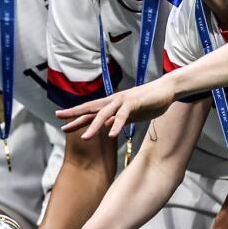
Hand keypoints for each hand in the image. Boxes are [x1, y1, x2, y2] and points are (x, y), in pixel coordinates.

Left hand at [55, 77, 175, 139]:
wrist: (166, 90)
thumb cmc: (149, 102)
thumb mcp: (130, 115)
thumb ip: (117, 120)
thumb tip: (106, 128)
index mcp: (112, 104)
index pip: (90, 110)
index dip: (76, 115)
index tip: (62, 121)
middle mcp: (114, 100)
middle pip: (91, 109)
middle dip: (75, 115)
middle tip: (60, 121)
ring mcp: (123, 101)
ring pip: (105, 114)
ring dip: (94, 126)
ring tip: (84, 138)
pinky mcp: (134, 103)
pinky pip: (123, 116)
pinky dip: (117, 125)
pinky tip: (111, 135)